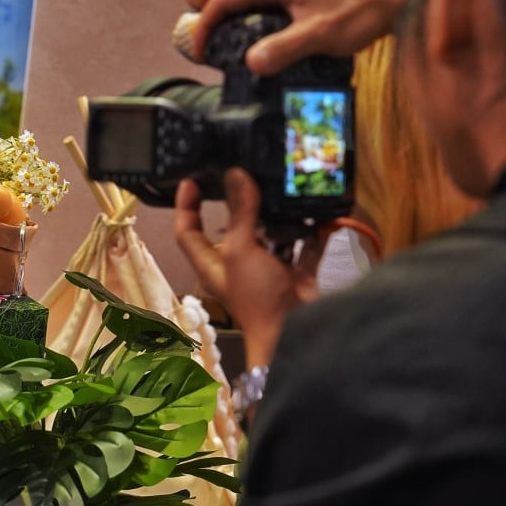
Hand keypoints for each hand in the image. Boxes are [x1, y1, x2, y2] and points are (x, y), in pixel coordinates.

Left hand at [174, 168, 323, 367]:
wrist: (295, 332)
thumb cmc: (256, 295)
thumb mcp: (241, 249)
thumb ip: (240, 212)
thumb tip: (235, 174)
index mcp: (212, 262)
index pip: (188, 231)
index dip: (186, 206)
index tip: (192, 181)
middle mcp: (237, 263)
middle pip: (234, 226)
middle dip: (243, 203)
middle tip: (249, 173)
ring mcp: (267, 269)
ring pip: (270, 234)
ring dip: (279, 215)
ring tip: (285, 186)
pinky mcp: (295, 273)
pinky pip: (303, 246)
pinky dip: (310, 232)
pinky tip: (319, 212)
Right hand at [186, 0, 402, 74]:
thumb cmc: (362, 9)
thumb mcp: (321, 35)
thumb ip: (284, 49)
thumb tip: (251, 65)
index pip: (222, 1)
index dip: (205, 29)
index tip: (201, 54)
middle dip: (211, 13)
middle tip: (211, 45)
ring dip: (230, 6)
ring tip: (227, 34)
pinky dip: (249, 7)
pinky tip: (259, 27)